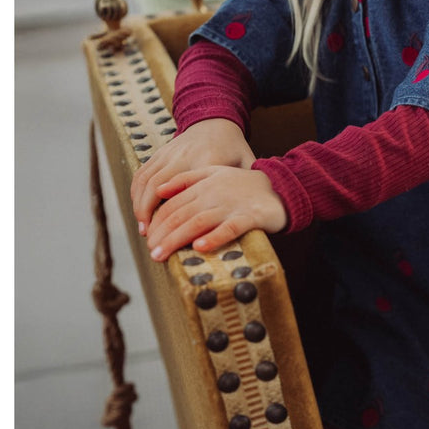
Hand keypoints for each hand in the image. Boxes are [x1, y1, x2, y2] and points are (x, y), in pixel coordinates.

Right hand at [130, 119, 255, 231]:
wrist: (215, 119)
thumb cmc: (233, 147)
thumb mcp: (245, 163)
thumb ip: (248, 183)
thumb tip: (260, 207)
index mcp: (206, 161)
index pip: (186, 190)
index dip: (175, 212)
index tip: (172, 233)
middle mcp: (182, 156)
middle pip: (158, 187)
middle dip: (149, 213)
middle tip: (151, 237)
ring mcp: (168, 152)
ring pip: (145, 181)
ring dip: (140, 206)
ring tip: (144, 229)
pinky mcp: (159, 152)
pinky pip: (142, 173)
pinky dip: (136, 194)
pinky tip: (140, 212)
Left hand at [143, 166, 287, 261]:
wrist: (280, 186)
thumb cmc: (244, 184)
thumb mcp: (215, 173)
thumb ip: (187, 179)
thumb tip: (160, 189)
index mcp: (204, 184)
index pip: (173, 204)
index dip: (157, 221)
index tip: (148, 238)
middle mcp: (215, 193)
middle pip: (181, 214)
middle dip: (162, 235)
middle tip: (151, 252)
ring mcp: (232, 205)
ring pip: (198, 222)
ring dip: (177, 239)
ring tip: (162, 254)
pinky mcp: (250, 217)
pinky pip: (229, 228)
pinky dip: (214, 237)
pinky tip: (200, 247)